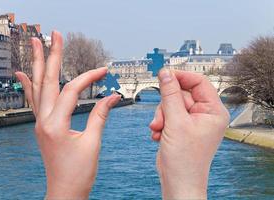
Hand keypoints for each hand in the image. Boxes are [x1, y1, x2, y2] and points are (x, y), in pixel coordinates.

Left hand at [15, 31, 120, 198]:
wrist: (65, 191)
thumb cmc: (78, 173)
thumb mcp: (92, 143)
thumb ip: (100, 116)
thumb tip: (112, 97)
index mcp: (55, 125)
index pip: (73, 91)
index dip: (89, 77)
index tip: (103, 70)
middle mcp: (43, 121)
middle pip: (48, 80)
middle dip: (52, 55)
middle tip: (54, 34)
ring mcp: (40, 123)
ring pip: (38, 87)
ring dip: (37, 64)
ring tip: (34, 44)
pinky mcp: (42, 126)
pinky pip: (34, 100)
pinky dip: (29, 85)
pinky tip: (23, 73)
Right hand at [149, 69, 229, 198]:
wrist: (178, 181)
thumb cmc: (185, 158)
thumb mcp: (176, 122)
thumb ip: (169, 94)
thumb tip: (165, 73)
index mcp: (213, 111)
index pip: (199, 83)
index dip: (181, 77)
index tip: (164, 75)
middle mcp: (205, 114)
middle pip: (181, 94)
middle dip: (166, 106)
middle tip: (160, 119)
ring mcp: (192, 121)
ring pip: (171, 104)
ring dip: (161, 116)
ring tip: (159, 130)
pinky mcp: (182, 127)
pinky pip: (168, 115)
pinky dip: (161, 123)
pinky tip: (159, 135)